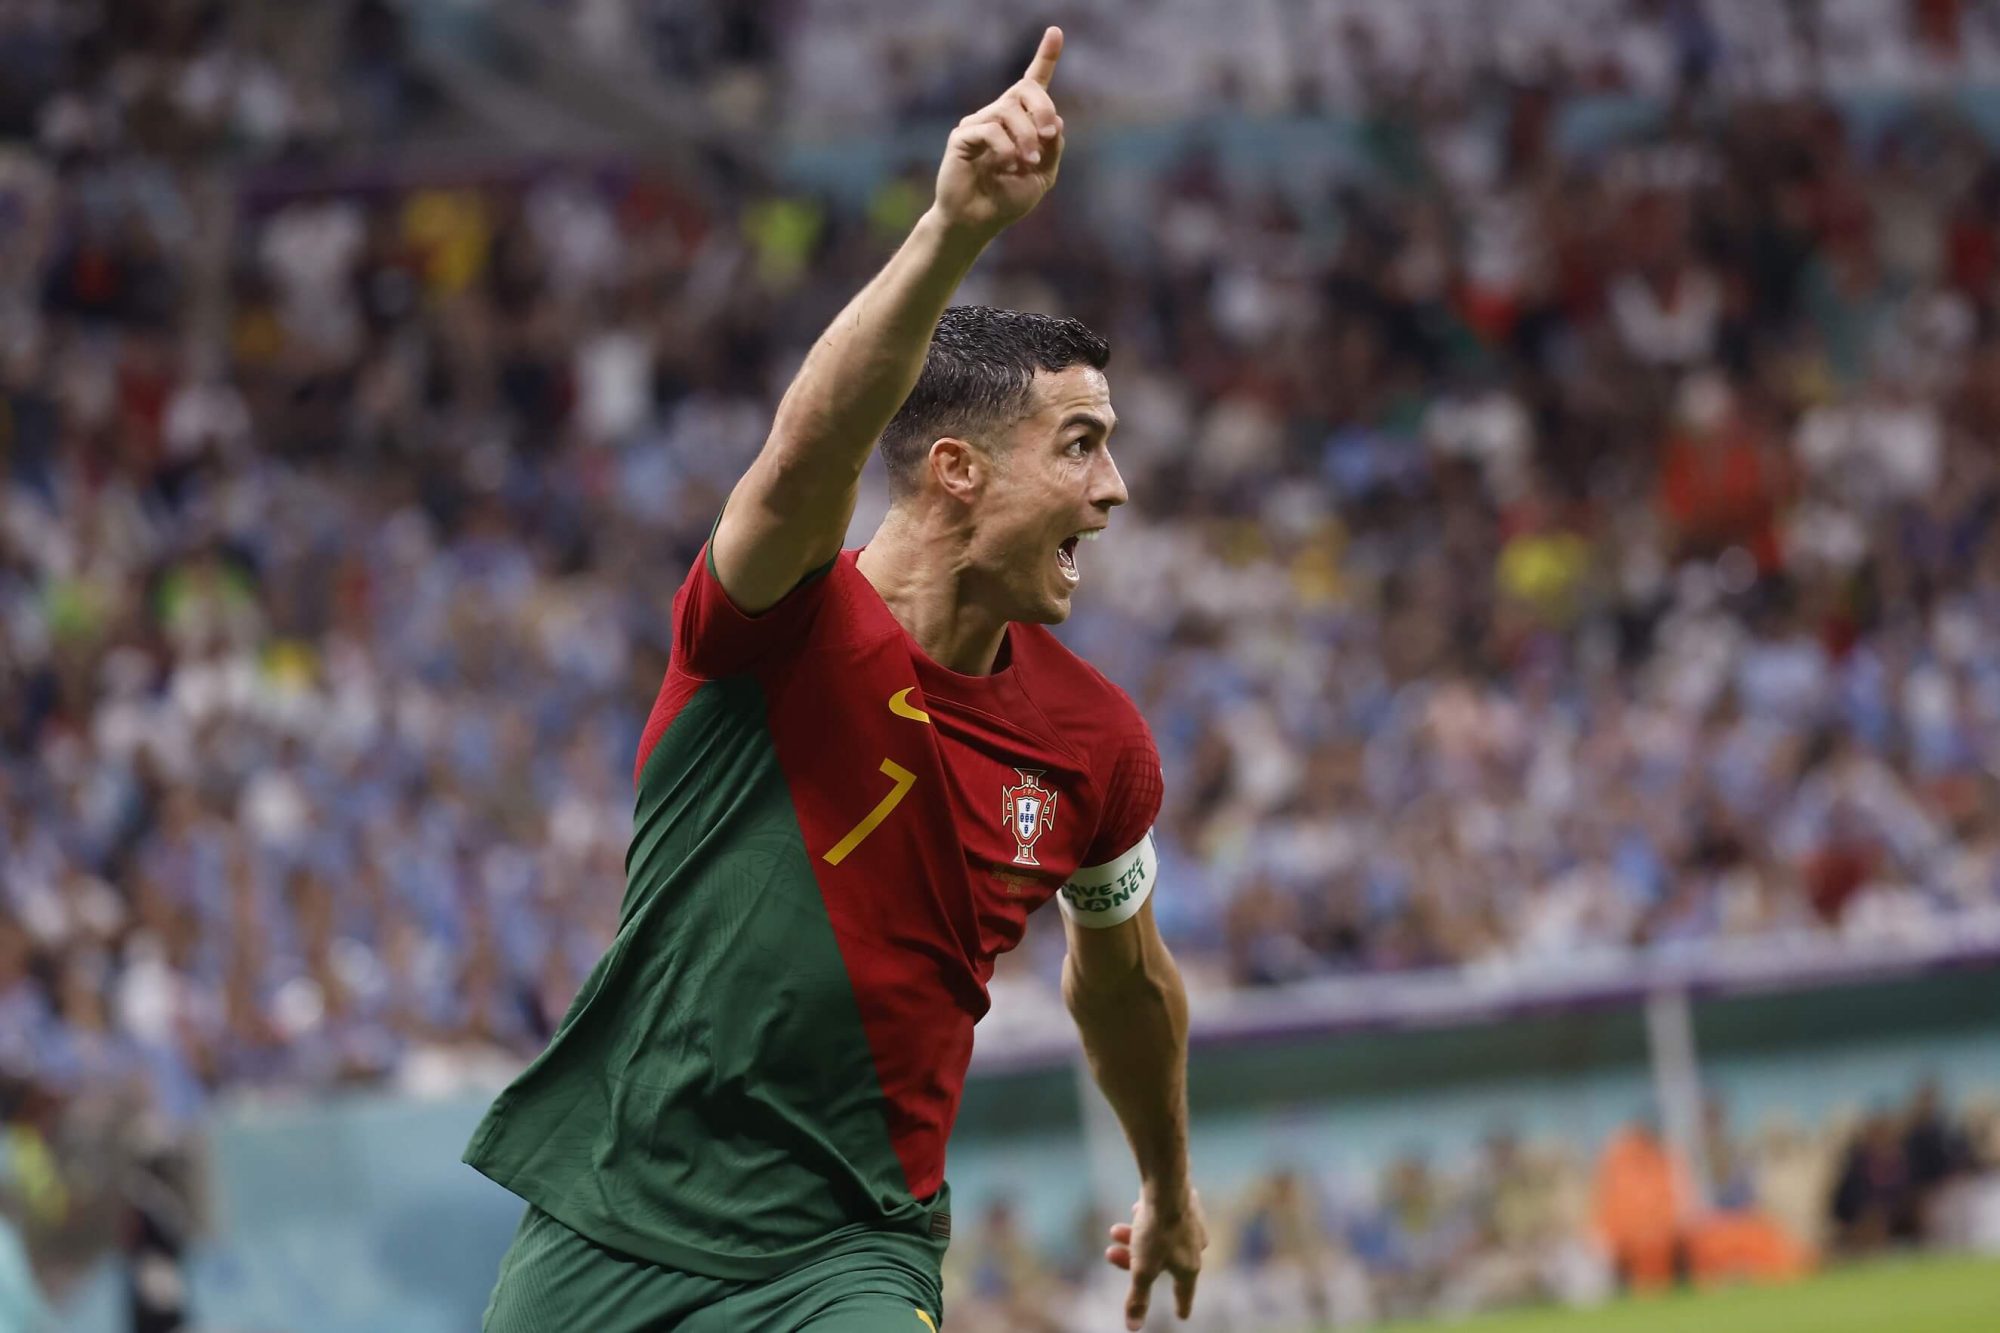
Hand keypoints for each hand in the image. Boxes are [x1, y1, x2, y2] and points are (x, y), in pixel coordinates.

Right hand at [932, 26, 1065, 239]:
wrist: (977, 222)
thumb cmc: (1007, 200)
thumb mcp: (1043, 175)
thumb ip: (1053, 149)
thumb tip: (1056, 120)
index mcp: (1020, 122)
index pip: (1033, 82)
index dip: (1045, 57)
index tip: (1055, 32)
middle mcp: (998, 115)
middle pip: (1024, 89)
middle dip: (1043, 108)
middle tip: (1050, 135)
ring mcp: (978, 124)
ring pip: (1008, 110)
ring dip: (1027, 137)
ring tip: (1027, 162)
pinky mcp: (962, 137)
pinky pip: (990, 130)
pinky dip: (1005, 148)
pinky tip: (1006, 166)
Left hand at [1105, 1188, 1206, 1329]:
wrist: (1166, 1185)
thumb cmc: (1157, 1230)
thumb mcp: (1142, 1268)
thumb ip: (1138, 1297)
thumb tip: (1133, 1328)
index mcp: (1190, 1267)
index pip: (1184, 1293)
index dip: (1181, 1305)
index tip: (1182, 1315)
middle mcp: (1196, 1247)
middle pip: (1162, 1262)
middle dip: (1134, 1260)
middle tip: (1110, 1254)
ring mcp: (1193, 1225)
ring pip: (1160, 1239)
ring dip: (1135, 1238)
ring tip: (1114, 1230)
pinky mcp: (1186, 1204)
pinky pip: (1165, 1218)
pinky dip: (1147, 1220)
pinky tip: (1136, 1208)